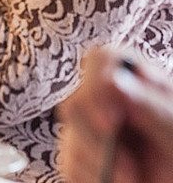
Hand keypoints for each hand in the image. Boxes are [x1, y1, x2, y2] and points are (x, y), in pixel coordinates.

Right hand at [59, 48, 172, 182]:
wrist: (172, 181)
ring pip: (70, 137)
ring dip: (100, 163)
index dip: (98, 85)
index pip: (101, 61)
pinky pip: (69, 163)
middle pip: (76, 103)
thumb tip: (114, 81)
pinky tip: (115, 181)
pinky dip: (90, 176)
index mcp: (134, 80)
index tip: (112, 119)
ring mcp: (88, 126)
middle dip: (97, 138)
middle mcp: (106, 99)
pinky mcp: (79, 152)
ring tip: (132, 177)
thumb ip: (151, 105)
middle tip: (126, 162)